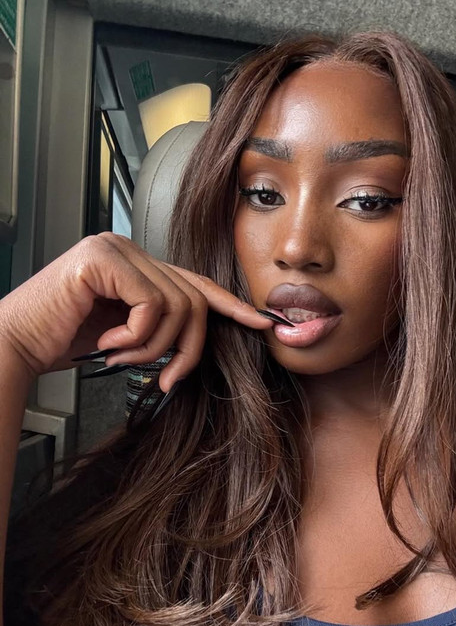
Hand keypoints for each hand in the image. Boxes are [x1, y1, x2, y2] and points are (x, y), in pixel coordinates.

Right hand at [0, 233, 272, 391]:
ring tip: (121, 357)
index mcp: (134, 262)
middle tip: (169, 378)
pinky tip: (107, 345)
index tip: (261, 322)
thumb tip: (199, 331)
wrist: (15, 346)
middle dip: (188, 347)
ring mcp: (114, 249)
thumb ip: (158, 319)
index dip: (231, 304)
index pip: (193, 281)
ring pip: (177, 304)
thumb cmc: (63, 340)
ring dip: (154, 348)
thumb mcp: (125, 331)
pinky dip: (136, 337)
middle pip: (193, 297)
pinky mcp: (102, 260)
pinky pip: (152, 304)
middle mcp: (126, 248)